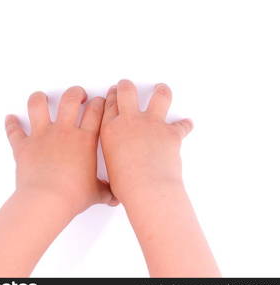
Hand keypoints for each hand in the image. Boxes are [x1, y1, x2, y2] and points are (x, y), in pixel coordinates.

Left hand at [5, 86, 117, 215]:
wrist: (47, 200)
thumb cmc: (73, 196)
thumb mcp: (96, 193)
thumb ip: (106, 192)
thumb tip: (114, 198)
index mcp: (85, 140)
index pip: (96, 111)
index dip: (100, 103)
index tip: (100, 102)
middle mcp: (63, 132)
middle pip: (70, 99)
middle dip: (75, 93)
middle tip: (78, 95)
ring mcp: (41, 136)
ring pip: (38, 105)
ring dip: (39, 99)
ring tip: (42, 98)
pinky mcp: (23, 146)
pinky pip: (14, 131)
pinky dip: (11, 124)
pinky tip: (10, 119)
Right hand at [100, 79, 192, 203]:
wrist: (147, 189)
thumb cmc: (125, 184)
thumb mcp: (110, 166)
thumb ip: (115, 155)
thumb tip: (121, 161)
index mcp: (111, 129)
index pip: (109, 104)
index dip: (112, 96)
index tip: (113, 91)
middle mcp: (130, 121)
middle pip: (127, 92)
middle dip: (127, 86)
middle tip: (127, 85)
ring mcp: (152, 124)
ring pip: (159, 96)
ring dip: (161, 91)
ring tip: (161, 89)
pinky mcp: (171, 132)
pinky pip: (182, 125)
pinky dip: (185, 125)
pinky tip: (187, 124)